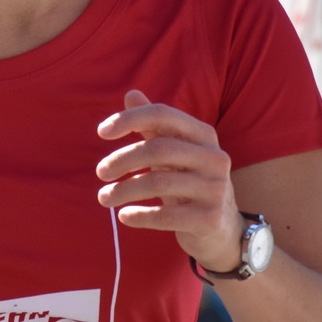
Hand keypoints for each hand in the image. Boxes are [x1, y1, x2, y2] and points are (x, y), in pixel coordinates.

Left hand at [97, 89, 242, 272]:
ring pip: (158, 183)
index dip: (130, 119)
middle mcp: (215, 158)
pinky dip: (139, 216)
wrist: (221, 228)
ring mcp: (215, 189)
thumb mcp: (175, 152)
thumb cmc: (190, 182)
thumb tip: (131, 94)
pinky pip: (165, 216)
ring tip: (103, 198)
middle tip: (100, 172)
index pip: (163, 114)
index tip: (101, 132)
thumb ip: (154, 125)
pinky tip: (123, 215)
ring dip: (123, 190)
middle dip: (122, 159)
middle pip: (157, 149)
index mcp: (205, 135)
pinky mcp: (209, 219)